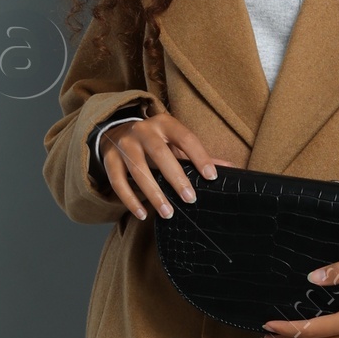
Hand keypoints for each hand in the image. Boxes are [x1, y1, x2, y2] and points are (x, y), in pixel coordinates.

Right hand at [98, 113, 234, 220]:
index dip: (200, 157)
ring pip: (138, 170)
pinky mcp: (109, 159)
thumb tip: (230, 168)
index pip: (186, 138)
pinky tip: (142, 214)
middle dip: (176, 178)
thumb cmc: (154, 141)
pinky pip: (118, 182)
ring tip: (168, 213)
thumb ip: (198, 155)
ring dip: (153, 194)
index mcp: (164, 124)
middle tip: (190, 199)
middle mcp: (142, 130)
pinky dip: (130, 200)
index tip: (211, 177)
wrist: (115, 131)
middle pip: (159, 153)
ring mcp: (123, 144)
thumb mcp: (175, 142)